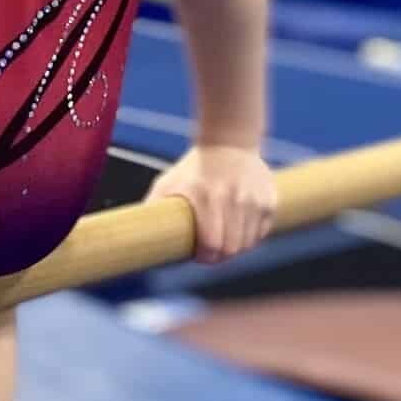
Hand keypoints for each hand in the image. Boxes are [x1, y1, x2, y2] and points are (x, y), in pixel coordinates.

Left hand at [146, 143, 276, 264]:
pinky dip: (252, 235)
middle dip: (221, 256)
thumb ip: (153, 209)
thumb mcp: (168, 183)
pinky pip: (262, 233)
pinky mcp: (269, 201)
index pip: (212, 245)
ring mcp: (254, 199)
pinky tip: (240, 224)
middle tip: (213, 252)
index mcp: (206, 197)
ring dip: (237, 246)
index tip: (200, 256)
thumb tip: (130, 237)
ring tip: (225, 236)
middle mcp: (233, 198)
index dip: (205, 257)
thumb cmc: (193, 169)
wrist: (229, 143)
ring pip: (248, 244)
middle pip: (232, 249)